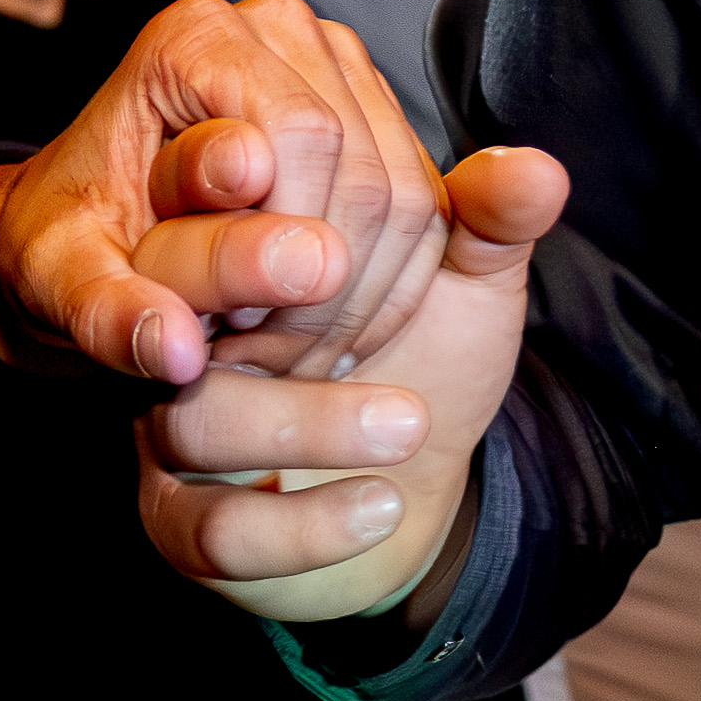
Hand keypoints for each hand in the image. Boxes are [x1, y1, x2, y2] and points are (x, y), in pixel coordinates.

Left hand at [0, 0, 450, 385]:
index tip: (223, 320)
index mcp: (195, 39)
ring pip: (406, 201)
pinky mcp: (379, 116)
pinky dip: (383, 291)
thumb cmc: (71, 239)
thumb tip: (181, 349)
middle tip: (252, 344)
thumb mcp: (60, 281)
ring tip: (276, 339)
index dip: (279, 246)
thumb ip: (112, 311)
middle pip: (364, 176)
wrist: (92, 225)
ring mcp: (339, 67)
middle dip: (319, 286)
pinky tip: (317, 326)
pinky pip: (426, 215)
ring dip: (354, 299)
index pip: (302, 137)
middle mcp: (279, 30)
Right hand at [136, 137, 570, 623]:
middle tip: (330, 270)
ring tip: (408, 423)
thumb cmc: (422, 357)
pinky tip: (385, 503)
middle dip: (242, 264)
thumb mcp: (465, 280)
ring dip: (309, 419)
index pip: (210, 177)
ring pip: (194, 415)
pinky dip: (307, 524)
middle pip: (166, 272)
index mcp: (236, 235)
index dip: (271, 183)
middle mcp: (180, 323)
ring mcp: (169, 424)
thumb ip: (488, 220)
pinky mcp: (179, 523)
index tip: (337, 210)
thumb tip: (533, 171)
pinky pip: (213, 530)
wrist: (415, 483)